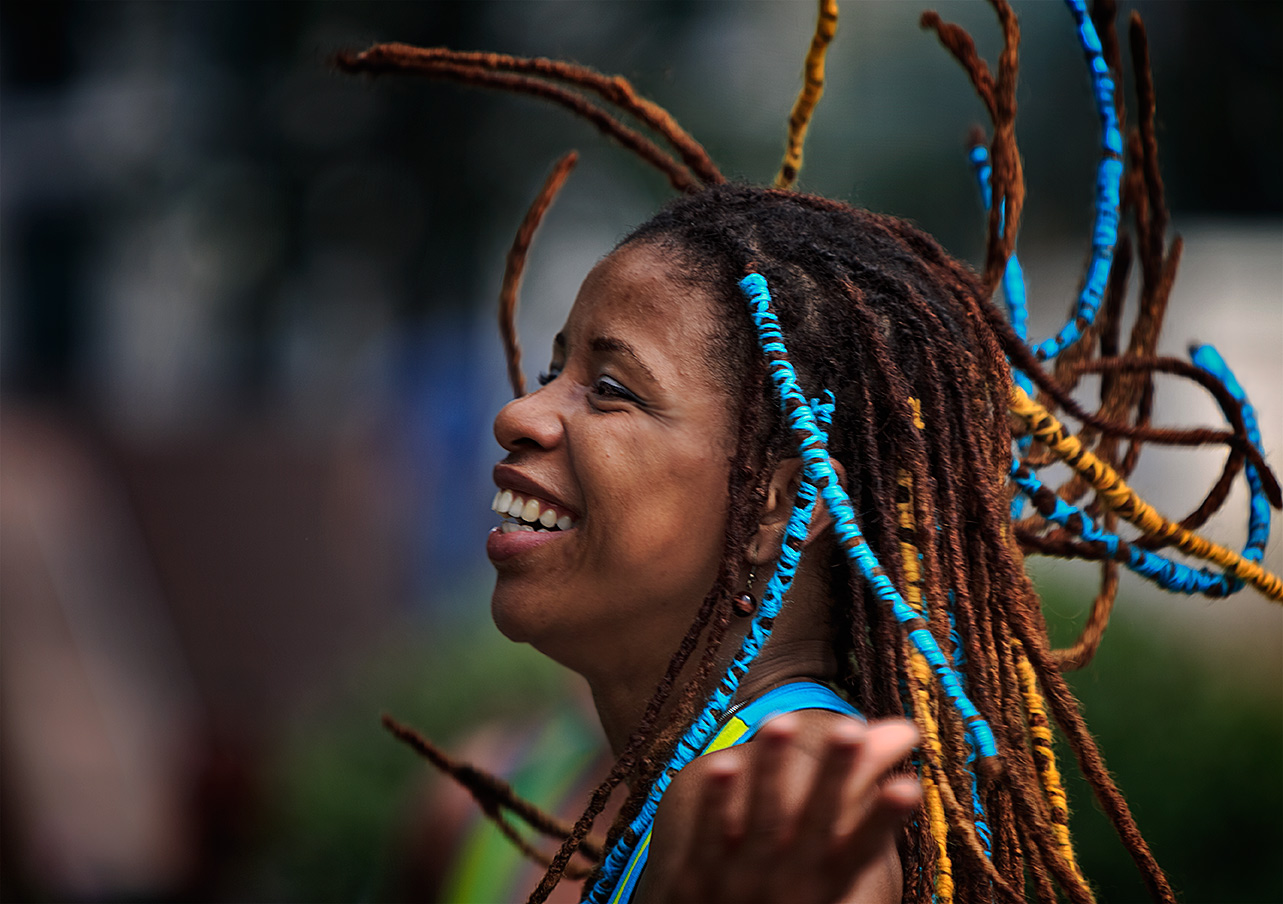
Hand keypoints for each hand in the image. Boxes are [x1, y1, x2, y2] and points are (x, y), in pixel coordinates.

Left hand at [635, 715, 920, 903]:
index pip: (862, 848)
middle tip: (850, 727)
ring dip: (771, 770)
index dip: (885, 819)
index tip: (911, 785)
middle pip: (814, 824)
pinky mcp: (698, 877)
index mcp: (829, 879)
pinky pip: (707, 834)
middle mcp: (791, 882)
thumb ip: (857, 786)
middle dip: (832, 775)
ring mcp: (743, 880)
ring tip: (781, 719)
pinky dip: (716, 801)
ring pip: (761, 820)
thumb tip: (906, 727)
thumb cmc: (789, 885)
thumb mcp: (826, 851)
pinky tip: (723, 760)